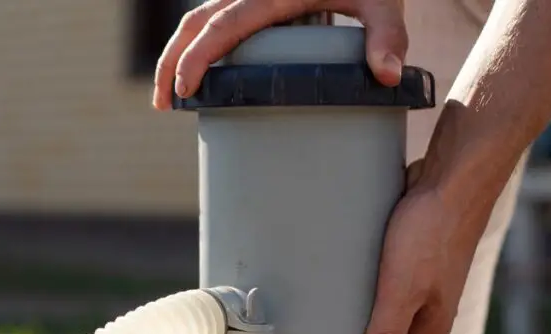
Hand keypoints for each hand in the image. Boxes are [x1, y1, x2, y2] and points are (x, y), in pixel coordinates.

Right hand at [152, 0, 407, 110]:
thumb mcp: (384, 2)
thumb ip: (387, 37)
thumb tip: (387, 76)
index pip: (222, 25)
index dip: (198, 56)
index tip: (184, 88)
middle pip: (194, 23)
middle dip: (170, 62)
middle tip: (163, 105)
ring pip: (196, 21)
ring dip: (175, 56)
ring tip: (167, 99)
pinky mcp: (253, 3)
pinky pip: (213, 22)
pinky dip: (194, 48)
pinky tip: (196, 78)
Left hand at [350, 160, 493, 333]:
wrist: (452, 178)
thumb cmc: (430, 233)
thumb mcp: (402, 290)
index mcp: (431, 329)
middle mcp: (429, 312)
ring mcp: (420, 285)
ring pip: (392, 323)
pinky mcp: (408, 260)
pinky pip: (385, 294)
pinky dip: (365, 305)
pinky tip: (339, 300)